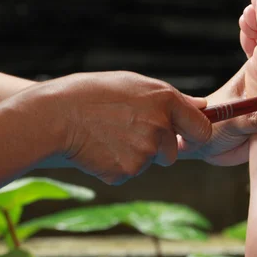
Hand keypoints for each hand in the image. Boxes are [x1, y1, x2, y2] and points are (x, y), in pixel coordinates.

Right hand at [30, 71, 210, 183]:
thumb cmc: (93, 94)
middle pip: (172, 152)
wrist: (54, 116)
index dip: (194, 135)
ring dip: (136, 155)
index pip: (202, 129)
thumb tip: (202, 106)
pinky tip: (100, 148)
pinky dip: (116, 165)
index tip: (186, 137)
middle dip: (157, 147)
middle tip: (126, 131)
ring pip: (150, 162)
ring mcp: (145, 152)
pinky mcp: (128, 171)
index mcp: (166, 101)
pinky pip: (129, 172)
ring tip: (109, 136)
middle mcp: (161, 127)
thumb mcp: (134, 84)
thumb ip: (172, 98)